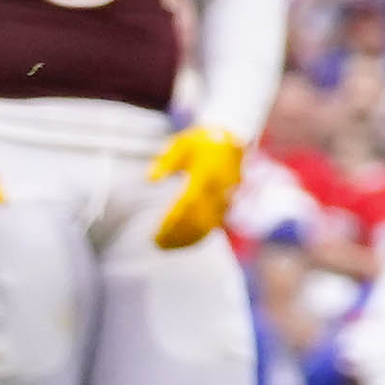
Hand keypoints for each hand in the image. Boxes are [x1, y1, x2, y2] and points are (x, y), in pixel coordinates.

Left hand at [144, 125, 248, 250]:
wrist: (235, 137)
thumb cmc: (202, 140)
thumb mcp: (181, 144)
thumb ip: (165, 162)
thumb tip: (150, 180)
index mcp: (207, 173)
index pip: (189, 203)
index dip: (174, 220)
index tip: (157, 231)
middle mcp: (220, 189)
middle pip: (199, 219)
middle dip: (178, 234)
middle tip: (156, 243)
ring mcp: (228, 197)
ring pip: (208, 226)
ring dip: (188, 238)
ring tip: (166, 247)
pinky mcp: (230, 203)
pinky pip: (216, 225)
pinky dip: (200, 236)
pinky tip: (183, 243)